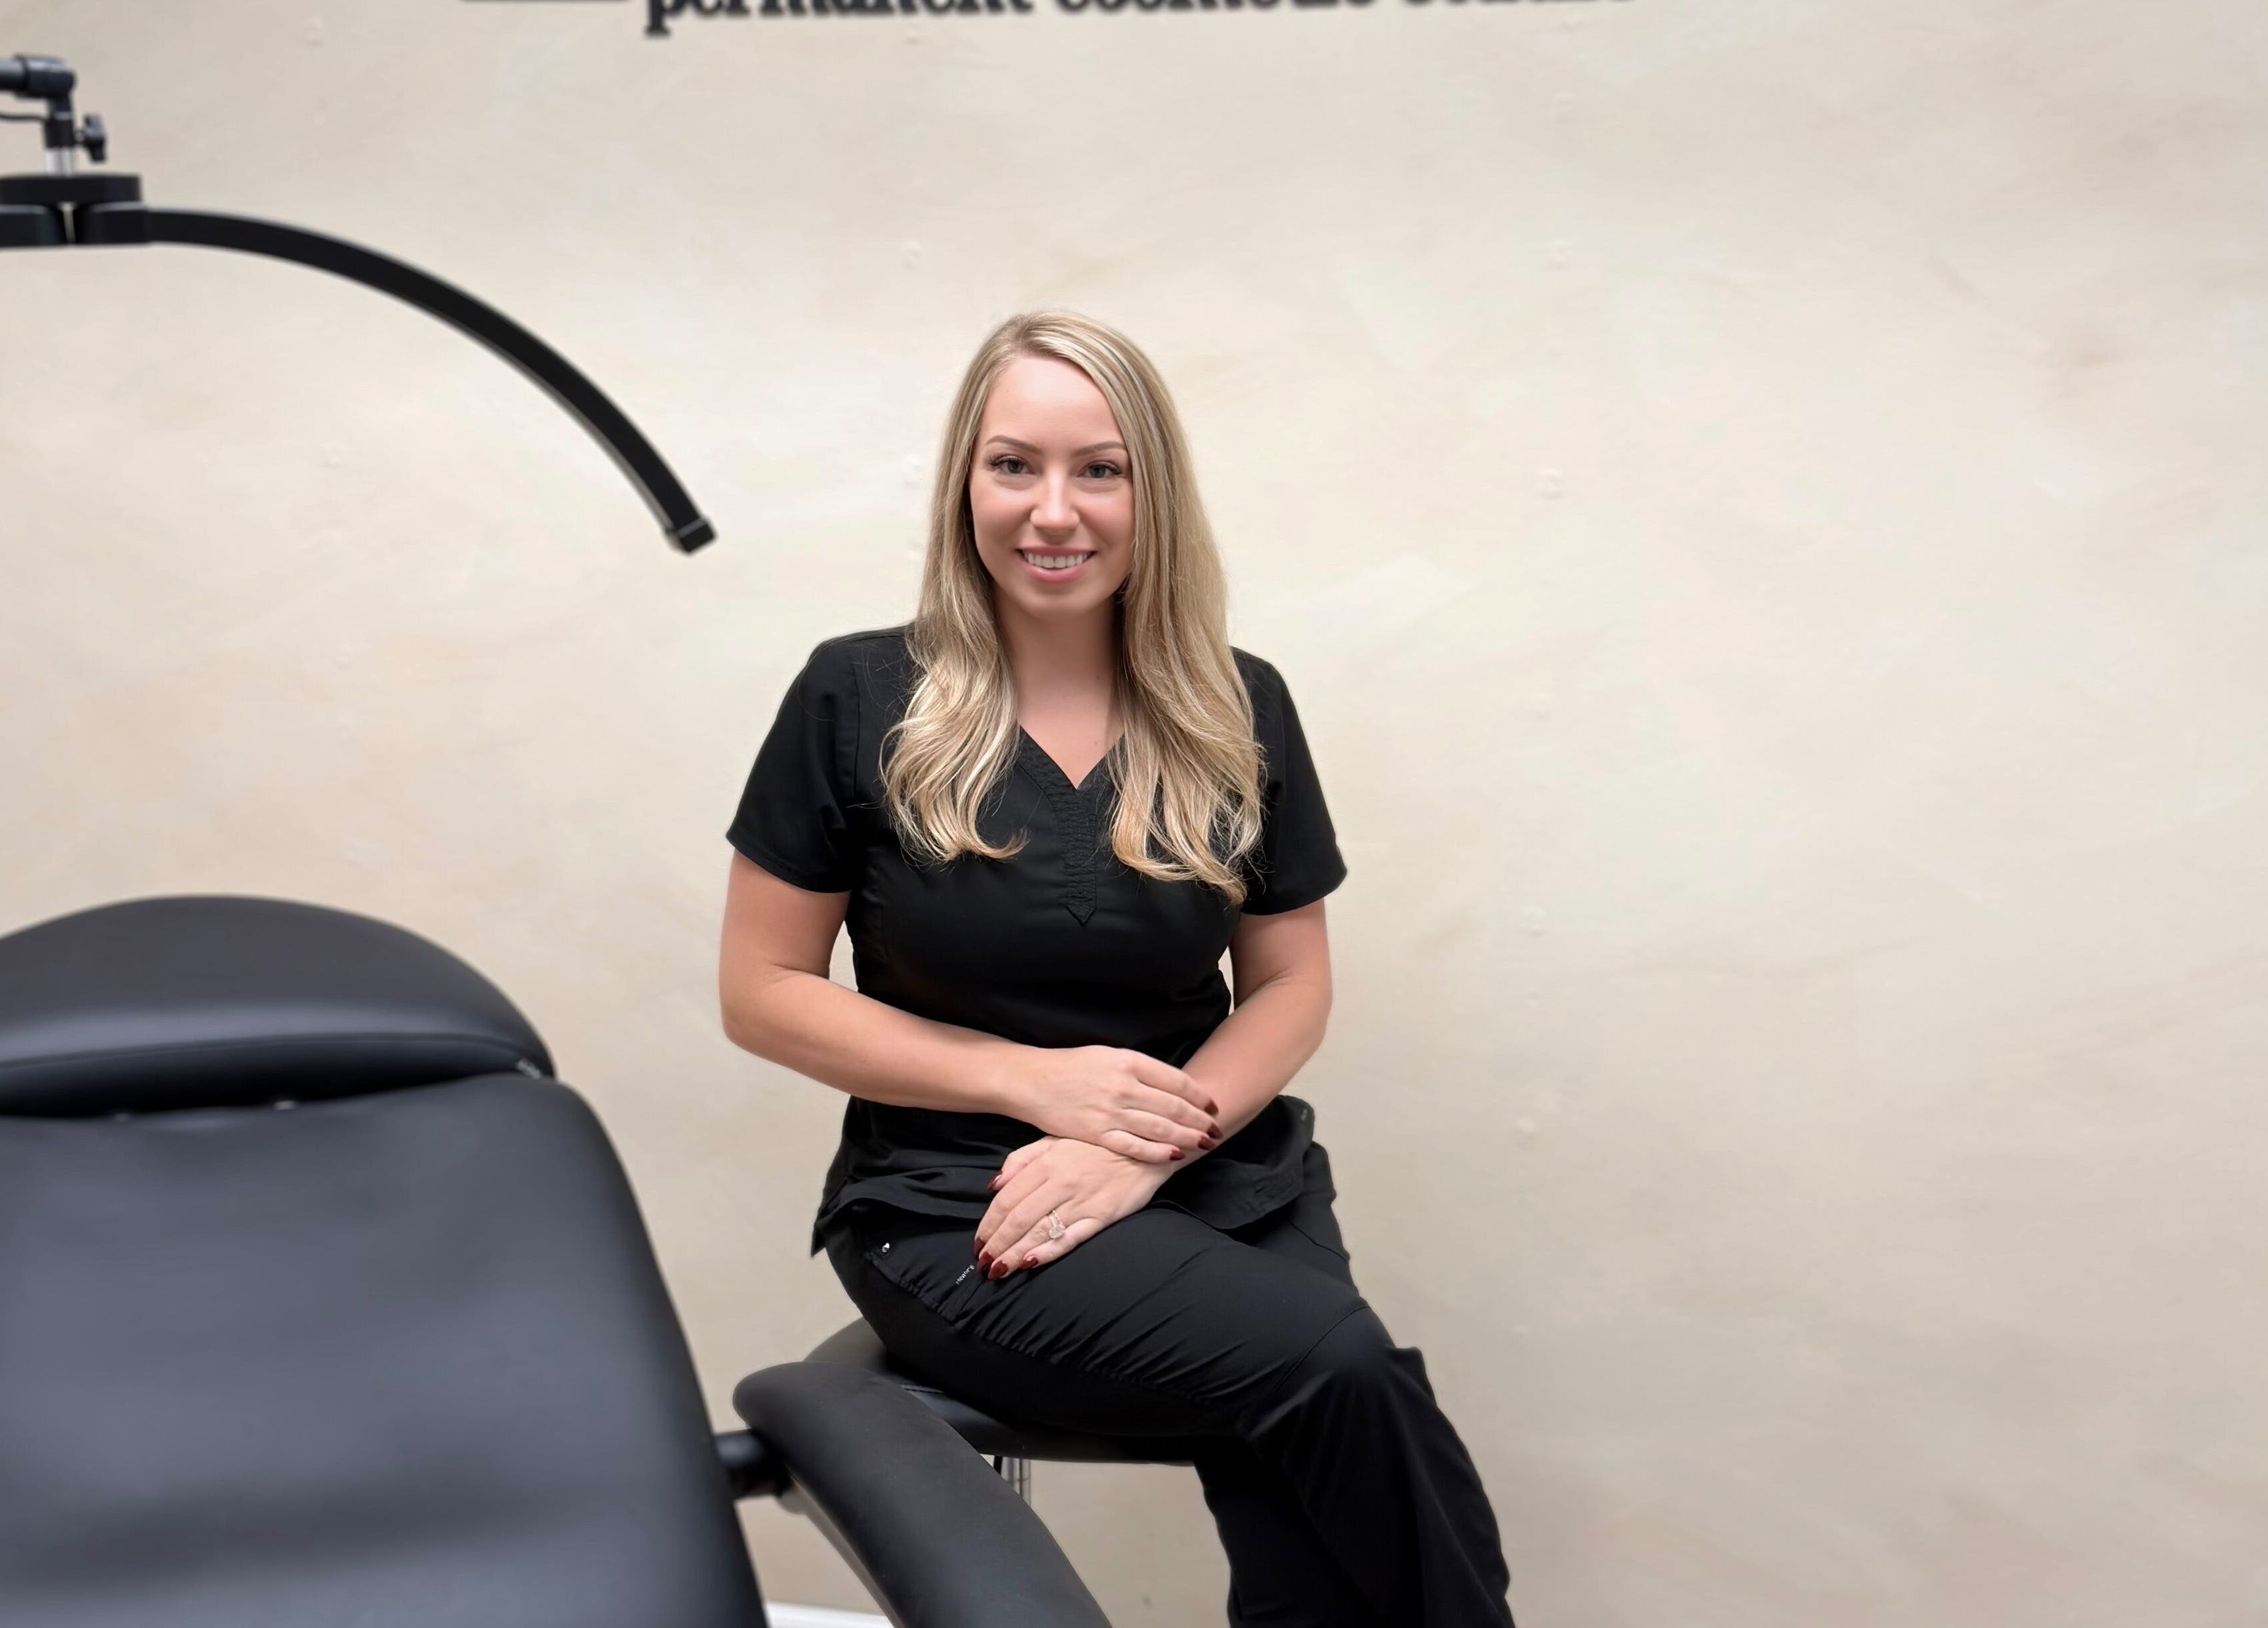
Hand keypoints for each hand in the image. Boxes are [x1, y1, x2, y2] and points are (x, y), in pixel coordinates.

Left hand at [974, 1136, 1171, 1277]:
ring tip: (999, 1269)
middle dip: (998, 1243)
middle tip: (984, 1263)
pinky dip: (1048, 1252)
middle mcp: (1060, 1183)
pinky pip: (1070, 1239)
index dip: (989, 1223)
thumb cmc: (1095, 1144)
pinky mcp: (1101, 1217)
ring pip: (1040, 1231)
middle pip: (1019, 1218)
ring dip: (1015, 1253)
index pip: (1008, 1198)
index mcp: (1045, 1163)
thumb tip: (994, 1185)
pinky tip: (1031, 1264)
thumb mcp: (1054, 1139)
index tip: (978, 1241)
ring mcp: (1081, 1201)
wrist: (1145, 1148)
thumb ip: (1022, 1160)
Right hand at [1002, 1044, 1223, 1163]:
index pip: (1175, 1080)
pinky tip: (1174, 1155)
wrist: (1031, 1080)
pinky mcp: (1097, 1133)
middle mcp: (1123, 1085)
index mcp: (1128, 1061)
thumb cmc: (1070, 1066)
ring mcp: (1110, 1111)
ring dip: (1186, 1137)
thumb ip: (1138, 1069)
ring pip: (1159, 1127)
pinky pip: (1134, 1146)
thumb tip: (1171, 1086)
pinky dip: (1157, 1152)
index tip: (1212, 1105)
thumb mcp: (1108, 1055)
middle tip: (1216, 1129)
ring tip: (1204, 1143)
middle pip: (1173, 1106)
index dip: (1198, 1095)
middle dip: (1199, 1120)